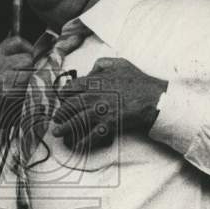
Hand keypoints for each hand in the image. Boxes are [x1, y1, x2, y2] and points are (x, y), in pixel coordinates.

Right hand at [0, 35, 35, 125]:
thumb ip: (8, 55)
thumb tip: (23, 44)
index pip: (16, 41)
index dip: (27, 47)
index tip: (29, 54)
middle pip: (27, 56)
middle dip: (29, 66)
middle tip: (21, 77)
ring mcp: (2, 78)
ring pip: (29, 69)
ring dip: (29, 77)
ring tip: (19, 86)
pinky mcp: (9, 91)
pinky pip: (28, 83)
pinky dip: (28, 88)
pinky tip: (19, 93)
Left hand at [51, 57, 166, 150]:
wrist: (153, 98)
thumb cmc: (137, 80)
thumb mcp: (118, 64)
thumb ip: (100, 65)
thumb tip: (89, 71)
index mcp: (94, 82)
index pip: (70, 88)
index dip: (64, 94)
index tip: (62, 99)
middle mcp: (93, 97)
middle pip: (69, 106)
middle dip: (60, 114)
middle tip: (56, 119)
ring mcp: (100, 112)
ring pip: (76, 121)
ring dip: (64, 128)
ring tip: (57, 133)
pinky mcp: (108, 125)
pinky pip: (92, 135)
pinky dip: (83, 141)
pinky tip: (76, 144)